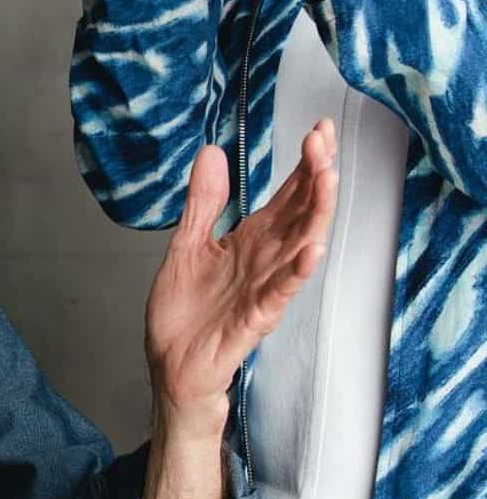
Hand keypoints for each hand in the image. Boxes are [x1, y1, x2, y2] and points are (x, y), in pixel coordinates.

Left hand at [145, 119, 338, 412]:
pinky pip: (279, 293)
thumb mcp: (186, 246)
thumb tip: (212, 153)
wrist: (170, 367)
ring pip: (299, 248)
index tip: (319, 130)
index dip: (305, 165)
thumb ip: (203, 203)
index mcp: (250, 243)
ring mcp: (262, 290)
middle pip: (301, 214)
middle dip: (315, 178)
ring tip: (328, 180)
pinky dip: (296, 272)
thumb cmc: (185, 315)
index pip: (288, 197)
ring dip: (315, 215)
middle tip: (324, 143)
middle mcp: (264, 262)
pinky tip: (311, 250)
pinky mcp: (252, 320)